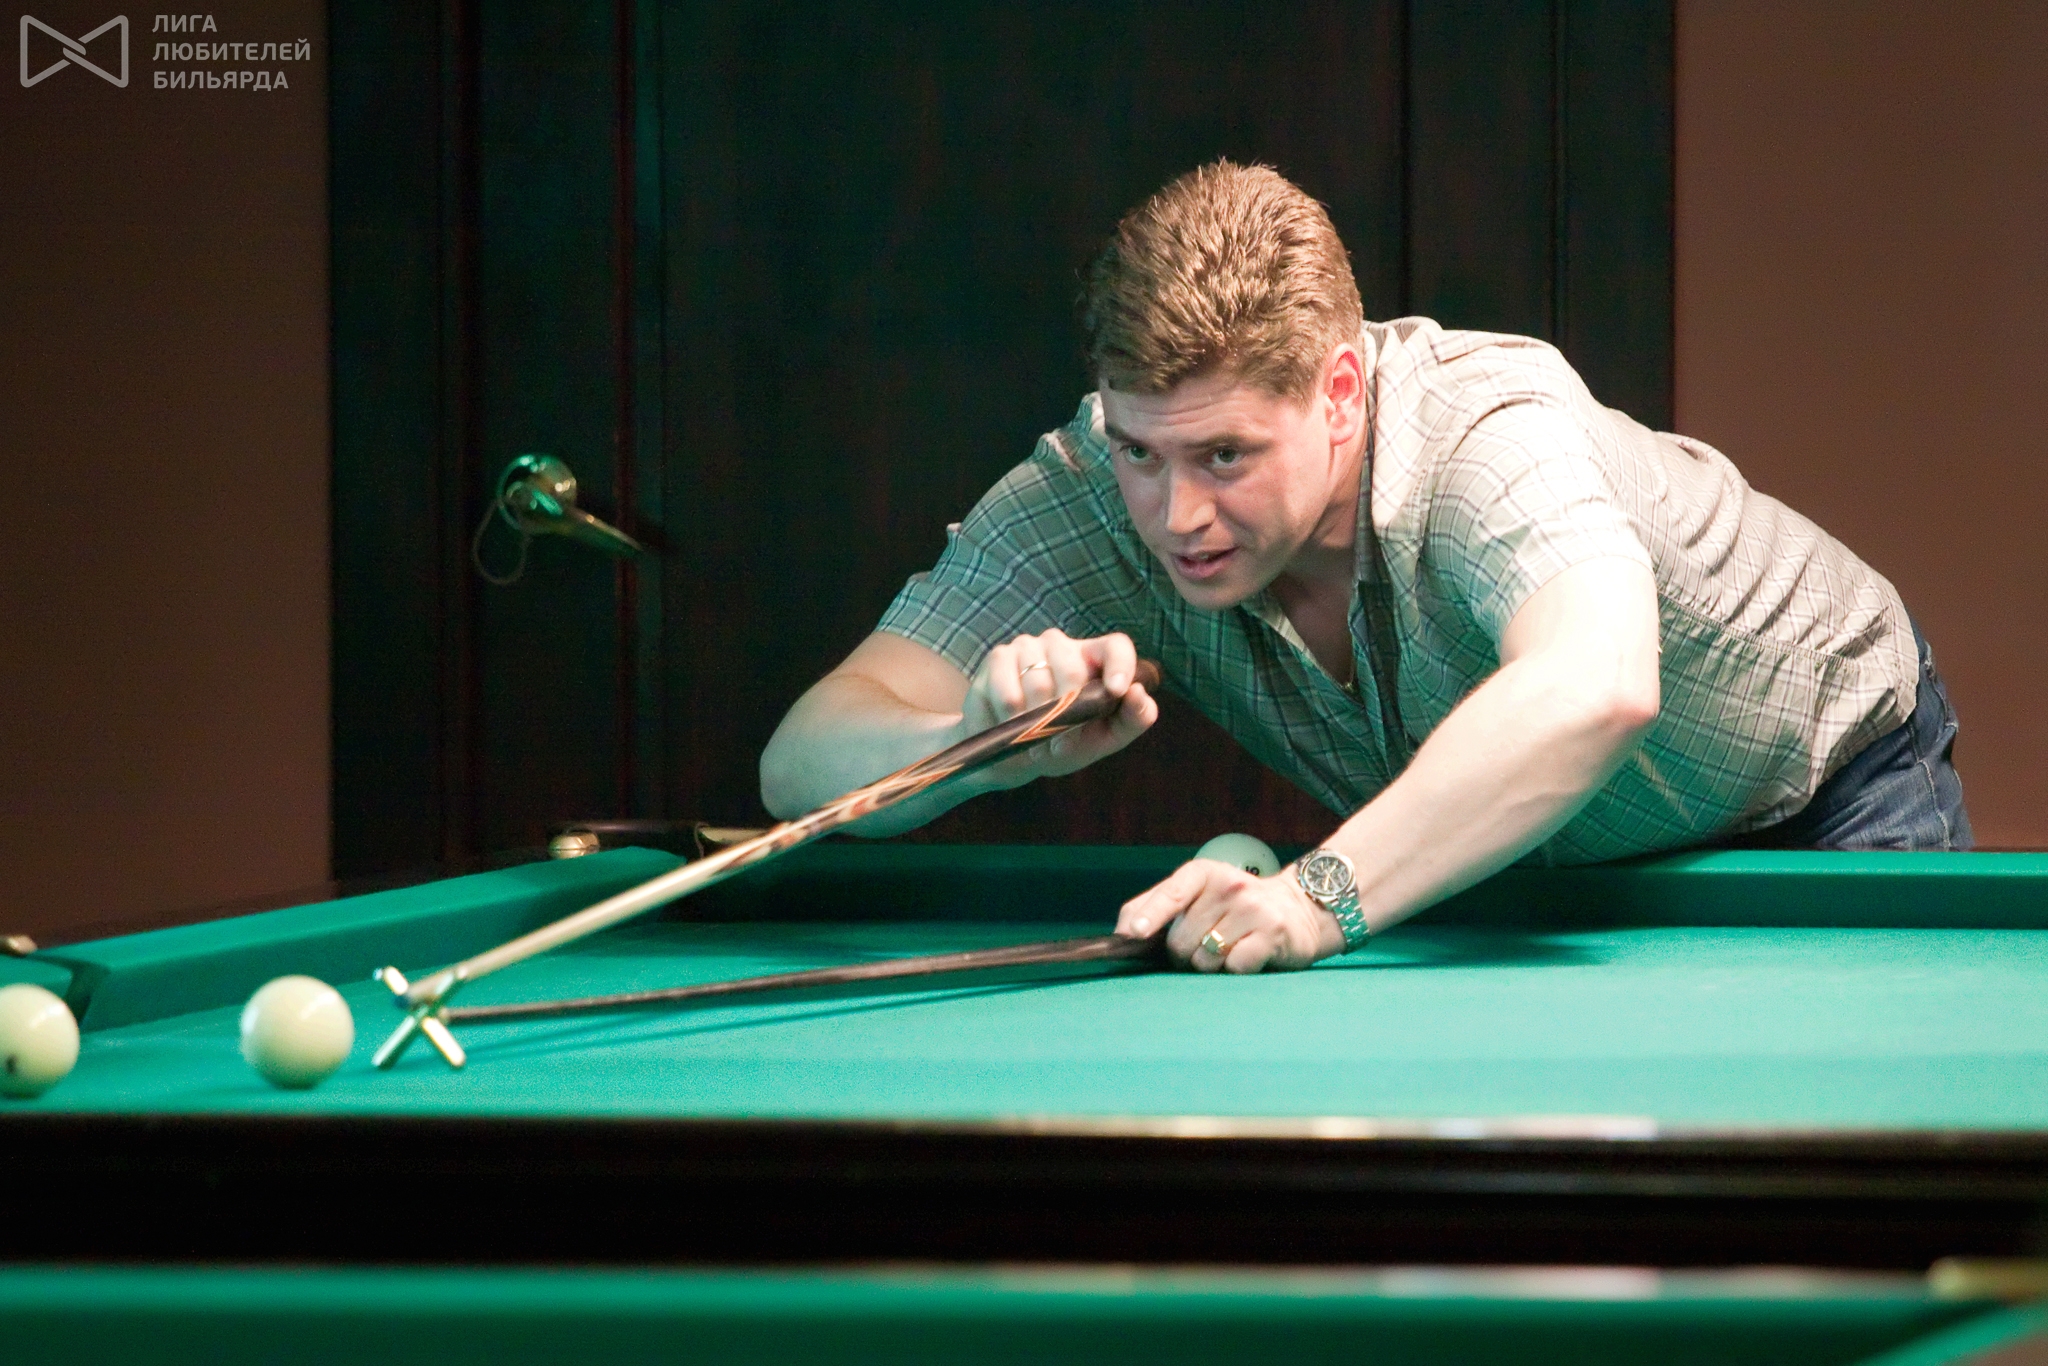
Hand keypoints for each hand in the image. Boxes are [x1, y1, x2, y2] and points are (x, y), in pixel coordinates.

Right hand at [963, 629, 1157, 786]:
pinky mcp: (998, 657)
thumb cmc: (1065, 743)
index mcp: (1095, 658)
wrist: (1013, 754)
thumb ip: (1132, 718)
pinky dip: (1011, 720)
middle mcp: (1062, 644)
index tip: (1117, 690)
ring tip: (1033, 739)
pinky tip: (1010, 727)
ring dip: (1037, 723)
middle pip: (1073, 670)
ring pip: (1038, 684)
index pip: (1116, 647)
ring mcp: (1028, 646)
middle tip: (1058, 742)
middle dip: (1068, 715)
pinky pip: (1007, 693)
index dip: (1120, 666)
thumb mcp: (1105, 738)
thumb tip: (1137, 693)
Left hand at [1117, 860, 1347, 972]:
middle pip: (1181, 940)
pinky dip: (1234, 970)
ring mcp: (1252, 909)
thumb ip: (1154, 905)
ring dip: (1209, 964)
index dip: (1150, 916)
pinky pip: (1233, 968)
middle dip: (1183, 953)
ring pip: (1205, 958)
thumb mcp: (1196, 894)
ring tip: (1228, 947)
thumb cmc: (1234, 907)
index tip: (1134, 934)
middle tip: (1204, 943)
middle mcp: (1228, 886)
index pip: (1171, 894)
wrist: (1297, 910)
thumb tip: (1122, 933)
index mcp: (1203, 873)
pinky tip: (1247, 955)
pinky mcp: (1272, 934)